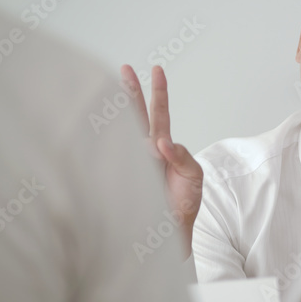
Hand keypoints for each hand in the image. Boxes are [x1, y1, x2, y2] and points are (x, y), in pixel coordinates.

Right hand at [122, 65, 202, 256]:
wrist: (172, 233)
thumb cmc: (184, 203)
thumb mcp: (193, 176)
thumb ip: (182, 157)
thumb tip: (161, 142)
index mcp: (162, 147)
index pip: (160, 115)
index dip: (159, 93)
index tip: (158, 69)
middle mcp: (145, 151)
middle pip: (137, 116)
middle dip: (131, 92)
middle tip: (124, 68)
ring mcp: (133, 164)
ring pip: (123, 134)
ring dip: (116, 116)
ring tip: (107, 93)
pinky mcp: (125, 179)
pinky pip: (115, 160)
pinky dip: (109, 148)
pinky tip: (107, 135)